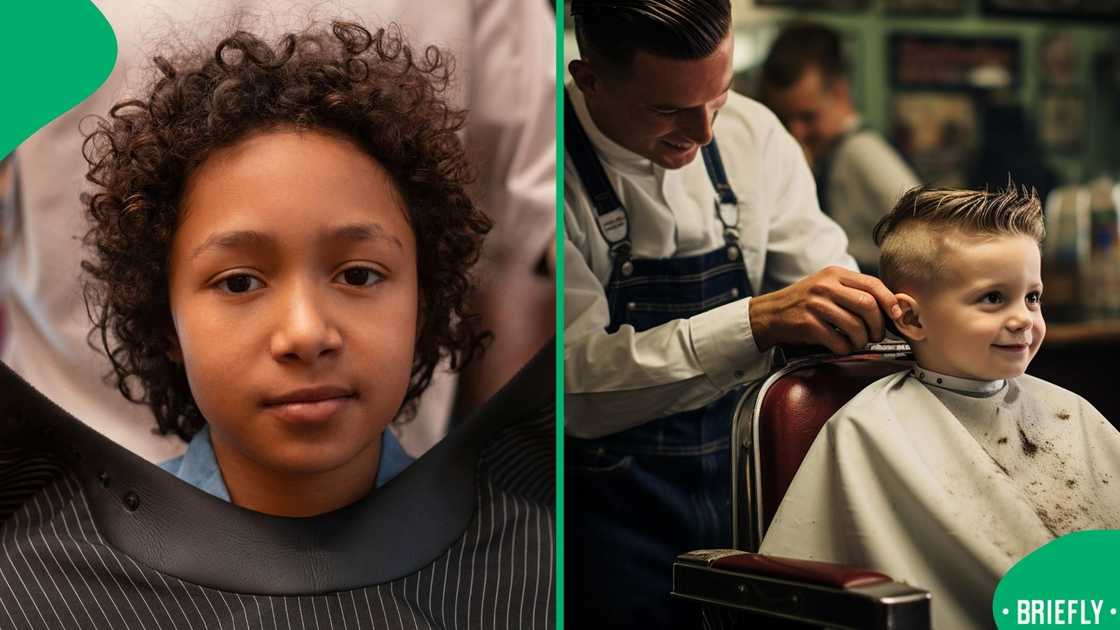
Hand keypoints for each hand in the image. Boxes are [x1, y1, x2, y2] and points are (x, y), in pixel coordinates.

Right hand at [749, 266, 901, 354]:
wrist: (768, 314)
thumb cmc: (803, 304)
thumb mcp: (826, 287)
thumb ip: (852, 292)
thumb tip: (889, 308)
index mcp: (834, 274)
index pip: (873, 284)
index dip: (890, 301)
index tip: (896, 315)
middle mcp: (825, 286)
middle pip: (868, 305)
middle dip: (878, 326)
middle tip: (875, 336)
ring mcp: (816, 304)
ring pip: (855, 326)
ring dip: (861, 341)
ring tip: (856, 343)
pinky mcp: (807, 324)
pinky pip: (838, 341)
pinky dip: (845, 349)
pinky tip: (840, 347)